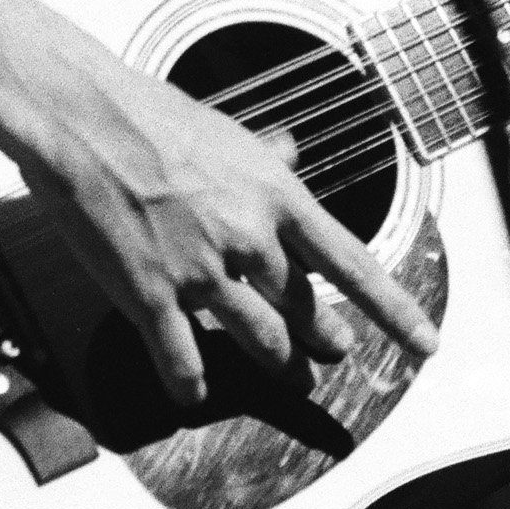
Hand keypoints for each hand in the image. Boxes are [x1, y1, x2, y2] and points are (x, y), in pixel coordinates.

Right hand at [16, 50, 439, 410]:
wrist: (85, 119)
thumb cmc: (149, 114)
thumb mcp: (227, 130)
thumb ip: (265, 157)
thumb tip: (290, 153)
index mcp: (275, 196)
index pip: (352, 265)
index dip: (394, 312)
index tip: (424, 344)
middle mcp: (248, 239)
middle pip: (303, 309)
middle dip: (322, 338)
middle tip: (332, 352)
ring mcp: (201, 273)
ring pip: (257, 339)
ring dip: (277, 364)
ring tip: (288, 374)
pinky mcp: (150, 296)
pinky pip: (181, 359)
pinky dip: (189, 384)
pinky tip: (191, 394)